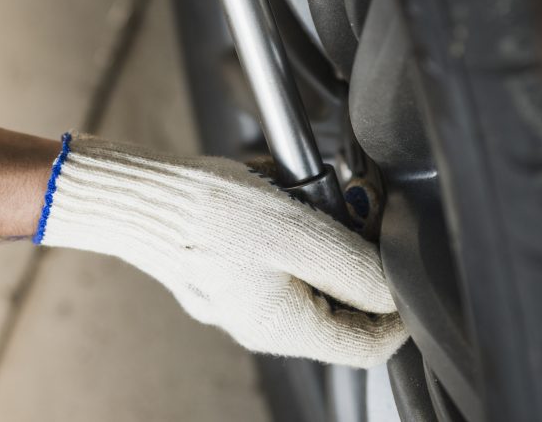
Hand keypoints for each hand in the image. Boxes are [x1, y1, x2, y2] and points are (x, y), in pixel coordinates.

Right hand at [34, 133, 408, 367]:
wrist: (136, 194)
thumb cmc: (205, 212)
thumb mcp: (298, 233)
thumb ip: (357, 269)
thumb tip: (397, 293)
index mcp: (285, 327)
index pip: (369, 347)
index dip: (400, 311)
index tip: (405, 266)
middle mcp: (262, 325)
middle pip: (339, 313)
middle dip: (356, 265)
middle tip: (354, 218)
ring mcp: (239, 301)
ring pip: (307, 284)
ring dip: (321, 244)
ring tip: (308, 204)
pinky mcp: (223, 275)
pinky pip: (273, 265)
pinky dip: (288, 236)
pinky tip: (277, 203)